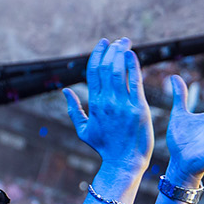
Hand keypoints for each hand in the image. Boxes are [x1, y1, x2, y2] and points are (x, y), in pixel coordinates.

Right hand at [65, 38, 152, 180]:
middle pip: (106, 68)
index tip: (104, 43)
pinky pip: (135, 82)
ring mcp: (122, 105)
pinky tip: (132, 54)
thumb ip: (74, 110)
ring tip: (125, 42)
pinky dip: (133, 66)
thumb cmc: (105, 148)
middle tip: (118, 40)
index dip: (97, 54)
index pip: (93, 72)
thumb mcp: (84, 130)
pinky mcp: (138, 108)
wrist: (123, 163)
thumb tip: (65, 91)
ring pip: (119, 71)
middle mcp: (107, 102)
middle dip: (111, 50)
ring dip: (121, 53)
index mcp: (94, 104)